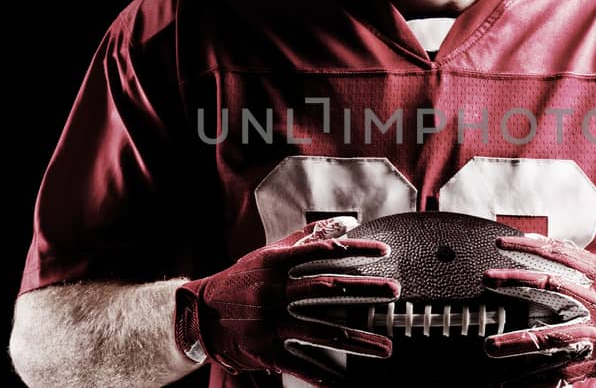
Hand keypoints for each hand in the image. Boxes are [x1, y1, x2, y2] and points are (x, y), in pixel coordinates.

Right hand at [175, 217, 400, 384]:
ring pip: (321, 331)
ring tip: (385, 348)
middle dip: (365, 290)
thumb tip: (346, 223)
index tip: (383, 252)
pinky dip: (323, 376)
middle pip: (327, 290)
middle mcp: (273, 291)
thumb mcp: (269, 253)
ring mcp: (270, 322)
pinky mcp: (265, 350)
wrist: (200, 312)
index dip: (355, 250)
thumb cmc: (242, 279)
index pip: (322, 252)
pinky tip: (344, 383)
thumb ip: (307, 237)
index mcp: (275, 263)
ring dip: (357, 340)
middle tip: (395, 292)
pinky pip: (299, 364)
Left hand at [483, 234, 595, 385]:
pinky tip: (516, 384)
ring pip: (551, 336)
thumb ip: (581, 262)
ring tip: (491, 347)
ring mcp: (595, 333)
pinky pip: (561, 372)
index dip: (528, 245)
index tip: (501, 241)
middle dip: (515, 283)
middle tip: (487, 282)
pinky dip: (537, 380)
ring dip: (517, 342)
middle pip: (550, 286)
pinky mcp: (595, 360)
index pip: (559, 252)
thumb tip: (546, 243)